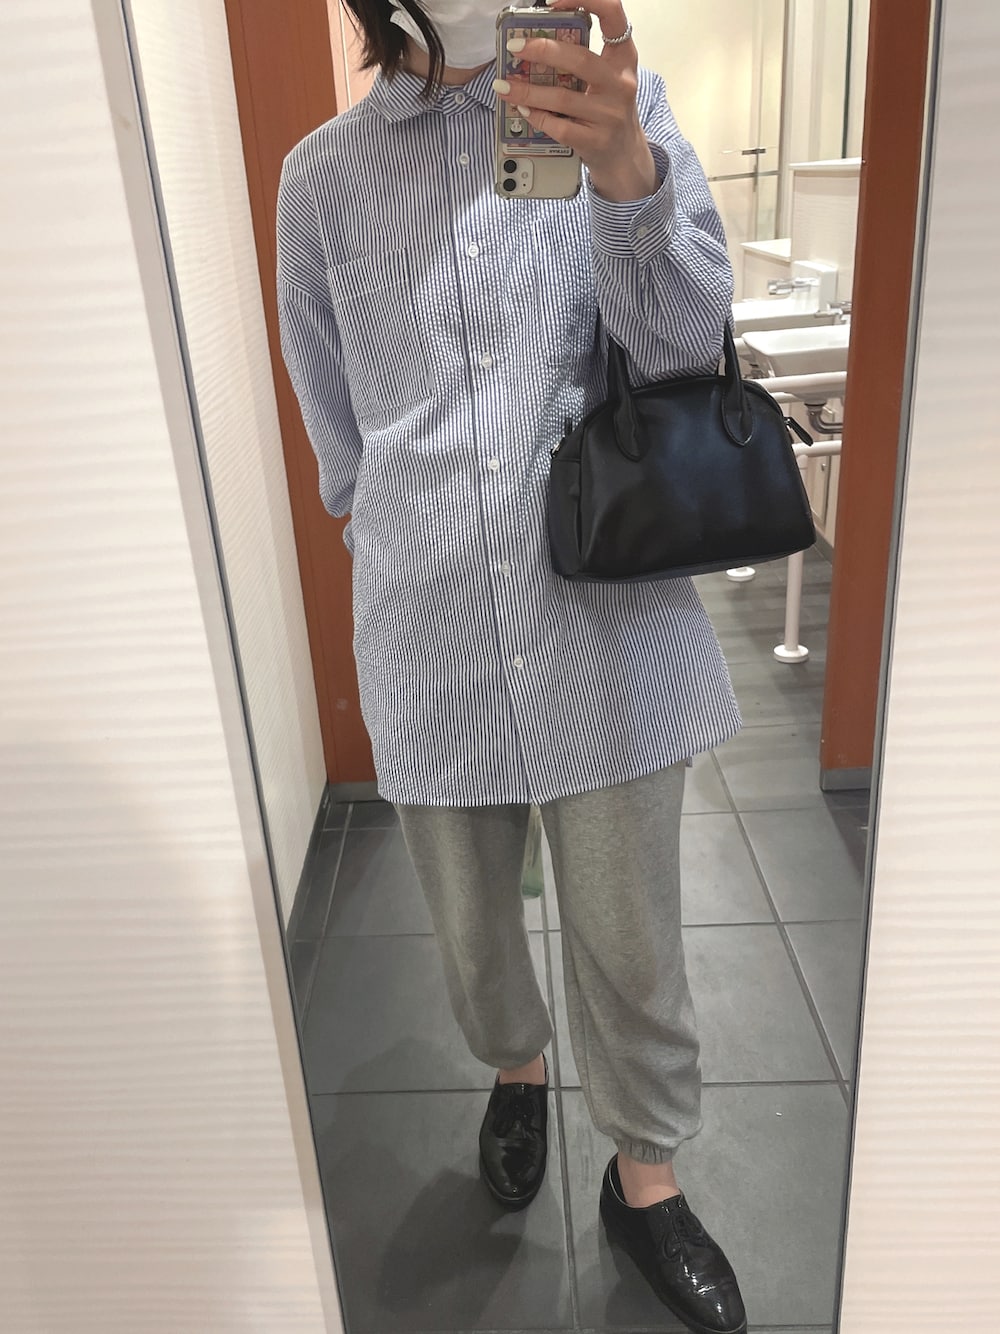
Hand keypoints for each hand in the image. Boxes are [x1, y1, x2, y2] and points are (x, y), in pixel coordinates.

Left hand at [495, 0, 657, 201]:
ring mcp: (609, 115)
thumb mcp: (605, 78)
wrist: (624, 155)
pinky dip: (536, 117)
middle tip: (515, 47)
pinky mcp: (596, 141)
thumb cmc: (607, 109)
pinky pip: (558, 127)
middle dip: (542, 50)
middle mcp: (620, 83)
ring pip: (562, 97)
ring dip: (527, 90)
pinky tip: (522, 109)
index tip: (551, 2)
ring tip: (503, 85)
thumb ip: (581, 58)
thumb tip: (534, 41)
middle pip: (579, 59)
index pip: (612, 14)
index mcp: (623, 57)